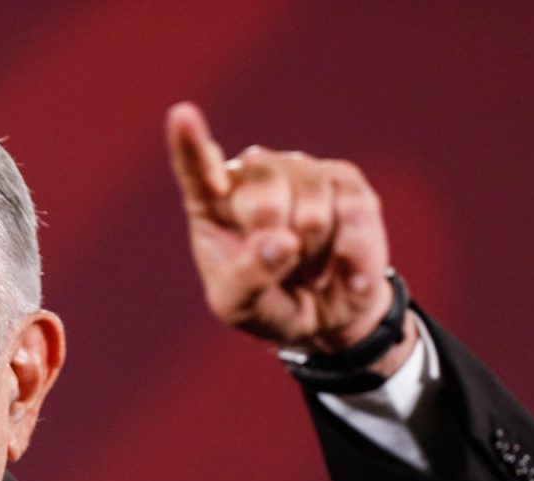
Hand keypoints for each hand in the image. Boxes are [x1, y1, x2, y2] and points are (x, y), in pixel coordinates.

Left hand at [166, 102, 414, 369]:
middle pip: (263, 203)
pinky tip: (339, 267)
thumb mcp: (238, 304)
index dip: (190, 143)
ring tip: (305, 268)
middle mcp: (254, 173)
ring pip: (312, 215)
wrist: (324, 312)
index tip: (182, 115)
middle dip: (275, 250)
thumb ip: (247, 277)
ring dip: (312, 259)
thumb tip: (280, 242)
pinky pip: (351, 215)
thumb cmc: (266, 302)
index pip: (196, 167)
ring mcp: (301, 170)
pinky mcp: (345, 180)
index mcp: (211, 200)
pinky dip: (347, 255)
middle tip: (279, 270)